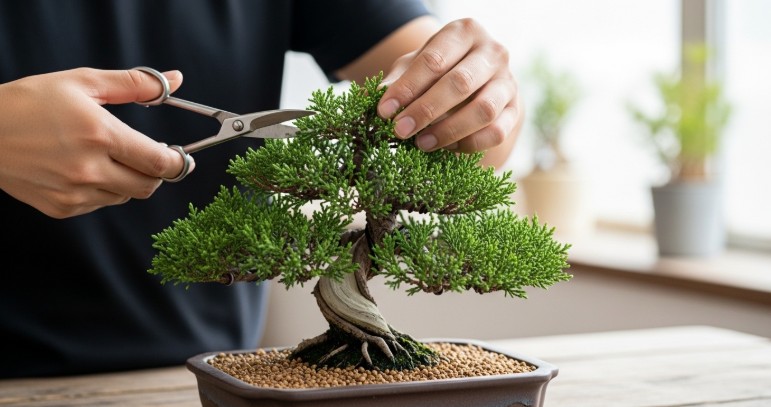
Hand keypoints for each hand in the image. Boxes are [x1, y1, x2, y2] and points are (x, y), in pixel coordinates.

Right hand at [0, 67, 191, 217]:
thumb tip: (175, 79)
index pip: (160, 162)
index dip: (178, 162)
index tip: (180, 156)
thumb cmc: (29, 102)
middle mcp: (89, 168)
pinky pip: (101, 203)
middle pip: (149, 185)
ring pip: (126, 196)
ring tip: (109, 157)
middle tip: (149, 155)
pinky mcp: (62, 208)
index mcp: (99, 135)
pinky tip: (87, 169)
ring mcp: (74, 192)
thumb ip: (135, 84)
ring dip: (129, 180)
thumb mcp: (83, 82)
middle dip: (157, 172)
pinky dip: (105, 189)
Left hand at [377, 18, 520, 155]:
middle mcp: (492, 52)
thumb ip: (399, 80)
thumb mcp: (415, 66)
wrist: (478, 80)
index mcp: (464, 32)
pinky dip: (469, 144)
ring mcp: (508, 81)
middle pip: (459, 83)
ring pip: (483, 110)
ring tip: (422, 143)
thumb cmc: (439, 70)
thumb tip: (376, 100)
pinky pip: (496, 132)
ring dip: (449, 131)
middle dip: (426, 110)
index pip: (434, 60)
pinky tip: (446, 148)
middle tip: (400, 131)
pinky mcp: (516, 109)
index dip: (407, 88)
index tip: (384, 111)